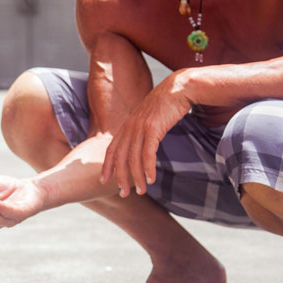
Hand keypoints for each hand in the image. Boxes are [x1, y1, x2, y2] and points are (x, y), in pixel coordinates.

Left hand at [100, 72, 192, 196]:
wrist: (179, 88)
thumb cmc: (167, 105)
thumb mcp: (149, 118)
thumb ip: (142, 130)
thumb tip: (141, 144)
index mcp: (127, 125)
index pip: (111, 148)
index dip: (107, 165)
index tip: (103, 180)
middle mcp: (130, 126)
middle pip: (120, 157)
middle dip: (120, 177)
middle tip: (123, 194)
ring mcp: (140, 127)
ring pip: (134, 158)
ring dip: (136, 177)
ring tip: (141, 192)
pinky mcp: (153, 128)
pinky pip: (148, 153)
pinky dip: (148, 168)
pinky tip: (151, 179)